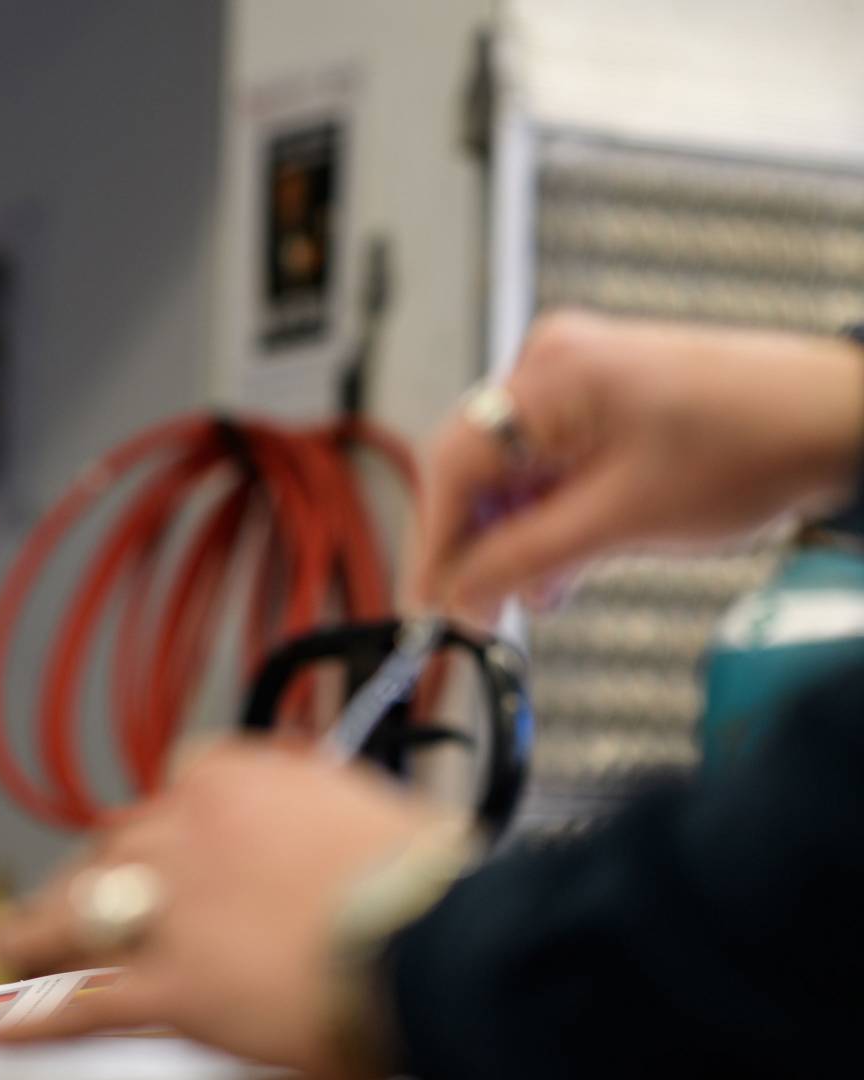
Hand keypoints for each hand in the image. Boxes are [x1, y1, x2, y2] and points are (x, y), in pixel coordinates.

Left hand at [0, 740, 438, 1074]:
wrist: (439, 941)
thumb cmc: (423, 881)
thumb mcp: (362, 814)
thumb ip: (307, 817)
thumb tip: (313, 832)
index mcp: (229, 778)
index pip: (167, 795)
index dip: (157, 834)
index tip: (156, 853)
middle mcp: (182, 831)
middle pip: (110, 851)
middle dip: (91, 882)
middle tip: (78, 908)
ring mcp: (168, 909)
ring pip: (76, 915)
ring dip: (39, 936)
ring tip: (16, 950)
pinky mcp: (171, 987)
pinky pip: (86, 1001)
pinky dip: (39, 1018)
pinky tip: (5, 1028)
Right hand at [413, 311, 863, 622]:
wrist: (844, 422)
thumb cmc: (756, 447)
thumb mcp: (622, 520)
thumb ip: (525, 559)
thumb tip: (458, 595)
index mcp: (550, 374)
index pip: (455, 465)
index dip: (436, 544)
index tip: (429, 605)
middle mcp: (552, 363)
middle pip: (478, 467)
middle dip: (480, 544)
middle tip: (477, 613)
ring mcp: (578, 377)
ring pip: (514, 472)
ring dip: (519, 536)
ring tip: (539, 592)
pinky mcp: (604, 399)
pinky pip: (549, 464)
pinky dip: (552, 515)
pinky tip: (565, 562)